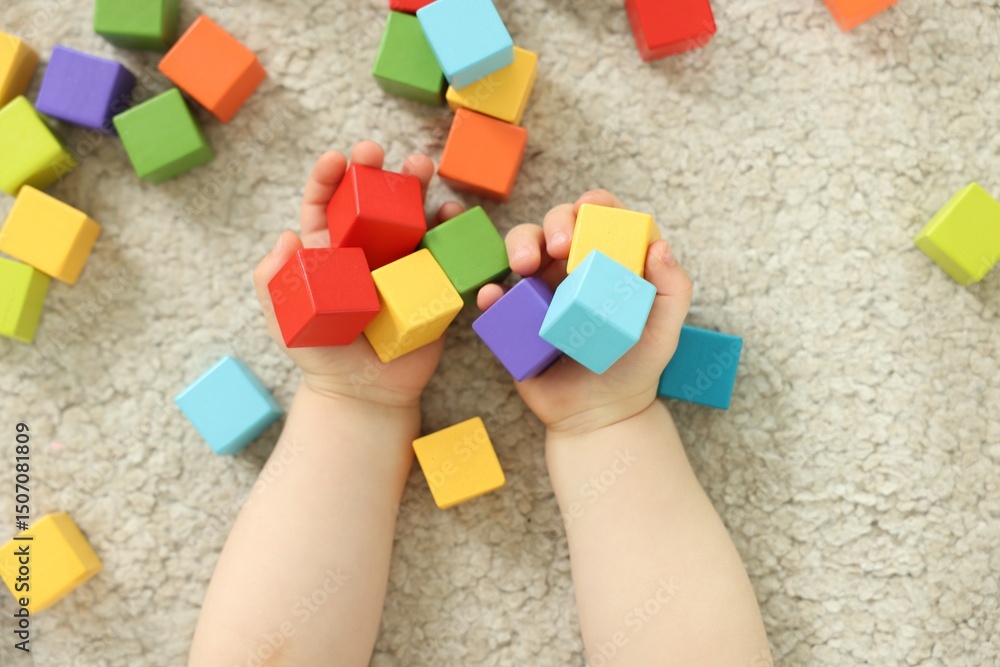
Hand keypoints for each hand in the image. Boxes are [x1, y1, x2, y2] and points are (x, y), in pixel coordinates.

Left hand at [253, 141, 465, 408]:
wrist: (364, 395)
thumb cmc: (321, 357)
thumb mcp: (283, 320)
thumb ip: (273, 281)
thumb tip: (286, 237)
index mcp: (330, 252)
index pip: (326, 205)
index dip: (329, 179)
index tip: (337, 160)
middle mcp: (367, 250)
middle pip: (372, 200)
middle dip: (376, 171)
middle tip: (378, 152)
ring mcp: (401, 264)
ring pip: (410, 215)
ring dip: (417, 187)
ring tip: (422, 167)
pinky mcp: (431, 283)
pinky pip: (443, 251)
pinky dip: (449, 229)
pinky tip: (450, 215)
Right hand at [477, 190, 692, 434]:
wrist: (599, 416)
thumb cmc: (635, 367)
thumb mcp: (664, 330)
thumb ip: (673, 290)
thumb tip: (659, 246)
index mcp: (608, 262)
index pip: (602, 219)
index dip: (595, 205)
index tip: (589, 210)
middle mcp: (572, 268)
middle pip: (556, 224)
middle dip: (554, 222)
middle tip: (559, 247)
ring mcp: (541, 290)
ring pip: (521, 248)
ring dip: (518, 245)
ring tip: (524, 266)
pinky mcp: (516, 317)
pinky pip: (498, 297)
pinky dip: (492, 292)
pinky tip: (493, 296)